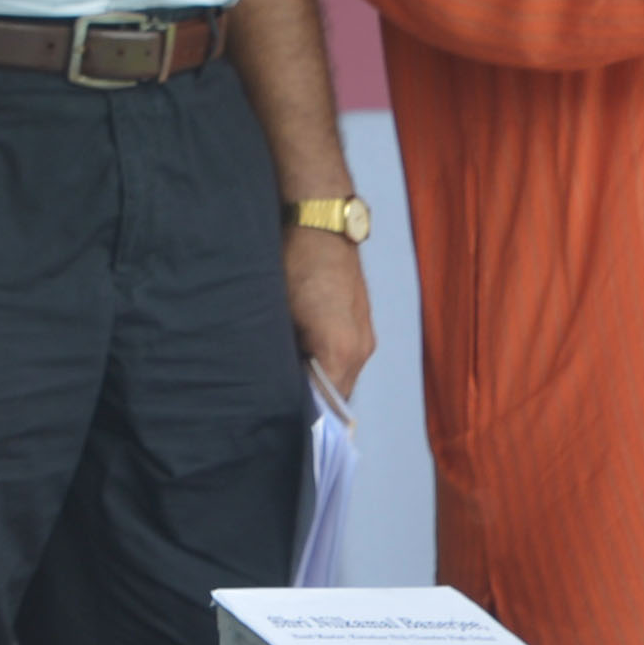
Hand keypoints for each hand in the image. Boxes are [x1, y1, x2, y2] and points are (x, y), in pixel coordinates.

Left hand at [285, 220, 375, 400]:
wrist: (321, 222)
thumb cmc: (295, 265)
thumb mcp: (281, 314)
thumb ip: (287, 355)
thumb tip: (280, 384)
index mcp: (341, 351)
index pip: (327, 404)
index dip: (306, 416)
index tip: (282, 422)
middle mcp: (361, 349)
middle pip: (338, 394)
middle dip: (313, 402)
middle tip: (278, 404)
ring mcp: (364, 334)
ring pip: (342, 375)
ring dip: (319, 381)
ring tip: (287, 380)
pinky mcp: (361, 321)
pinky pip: (346, 356)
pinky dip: (327, 363)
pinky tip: (301, 357)